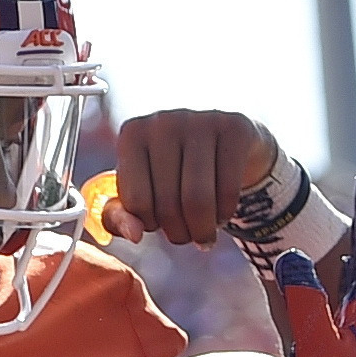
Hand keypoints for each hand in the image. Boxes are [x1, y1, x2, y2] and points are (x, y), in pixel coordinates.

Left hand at [102, 109, 281, 244]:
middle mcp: (163, 121)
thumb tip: (135, 235)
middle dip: (179, 234)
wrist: (225, 147)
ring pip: (198, 200)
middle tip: (187, 236)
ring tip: (204, 233)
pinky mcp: (234, 128)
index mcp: (132, 135)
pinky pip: (227, 191)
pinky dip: (225, 214)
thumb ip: (121, 218)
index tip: (159, 223)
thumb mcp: (141, 195)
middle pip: (168, 204)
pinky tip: (222, 214)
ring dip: (203, 231)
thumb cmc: (174, 176)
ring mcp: (200, 120)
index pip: (137, 203)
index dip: (150, 225)